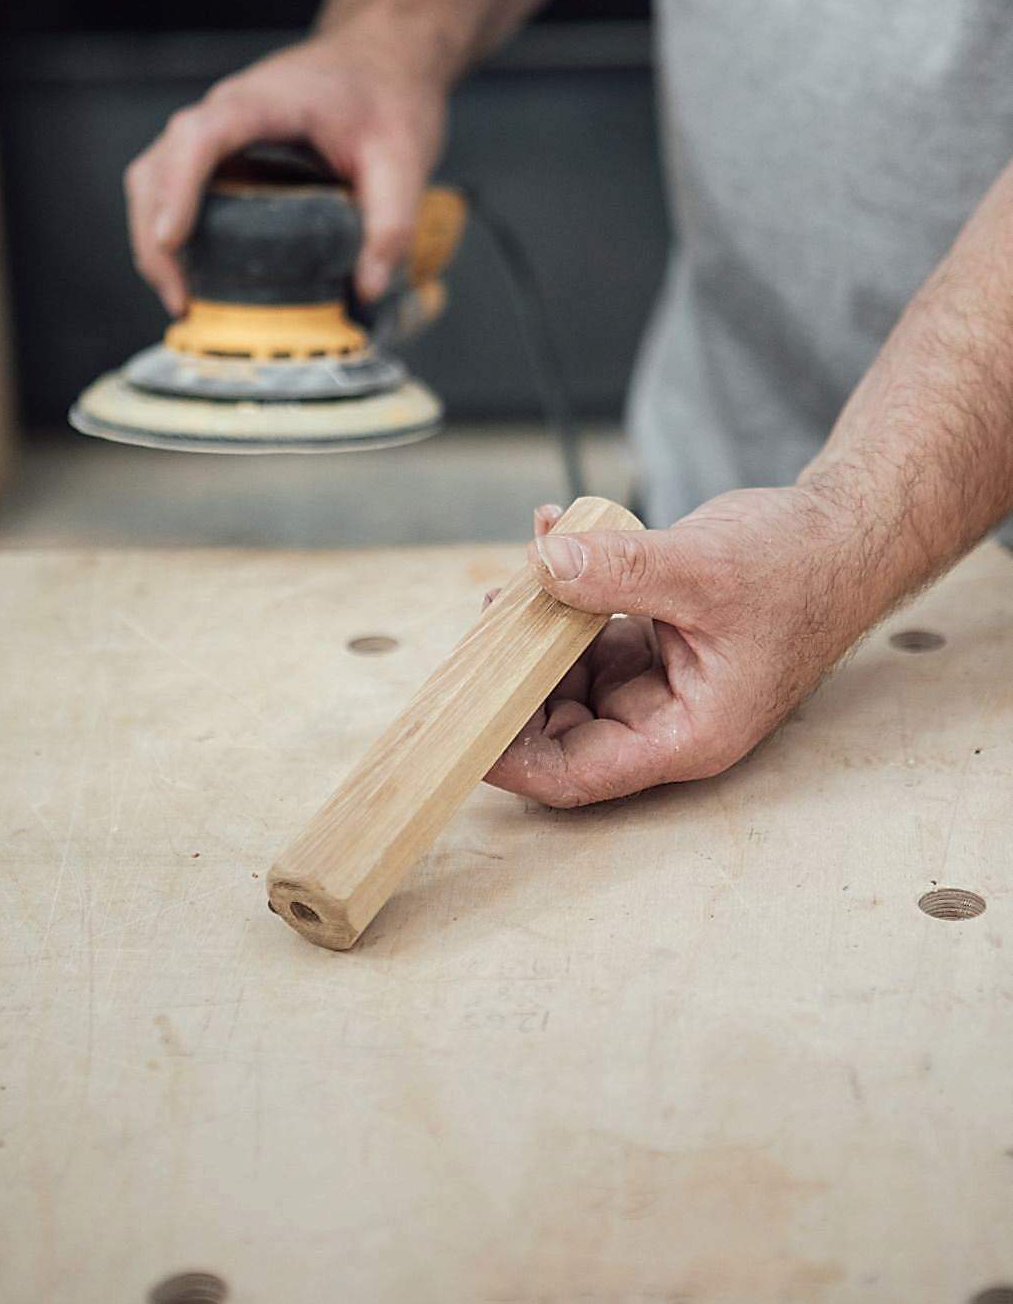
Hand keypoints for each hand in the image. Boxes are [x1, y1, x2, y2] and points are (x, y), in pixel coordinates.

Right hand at [124, 26, 446, 314]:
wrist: (384, 57)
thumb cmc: (389, 94)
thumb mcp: (405, 159)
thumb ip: (392, 223)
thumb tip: (367, 289)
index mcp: (265, 102)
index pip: (201, 136)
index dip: (178, 187)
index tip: (171, 240)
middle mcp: (226, 110)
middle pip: (159, 164)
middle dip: (153, 233)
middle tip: (181, 299)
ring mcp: (218, 130)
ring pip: (155, 176)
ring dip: (154, 236)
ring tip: (183, 297)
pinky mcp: (223, 151)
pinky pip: (175, 185)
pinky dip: (174, 229)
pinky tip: (197, 273)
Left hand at [486, 487, 883, 806]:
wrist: (843, 531)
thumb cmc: (801, 567)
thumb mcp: (703, 568)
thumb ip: (619, 571)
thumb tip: (542, 566)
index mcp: (687, 734)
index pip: (577, 772)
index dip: (511, 756)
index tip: (459, 723)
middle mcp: (667, 718)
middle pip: (561, 725)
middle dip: (516, 674)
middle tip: (485, 619)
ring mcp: (656, 679)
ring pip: (566, 673)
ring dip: (536, 621)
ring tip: (522, 567)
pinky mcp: (650, 639)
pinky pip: (586, 626)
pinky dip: (564, 588)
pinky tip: (551, 537)